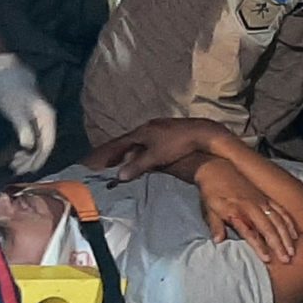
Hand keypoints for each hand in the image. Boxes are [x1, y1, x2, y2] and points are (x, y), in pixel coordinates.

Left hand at [0, 53, 57, 173]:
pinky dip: (25, 150)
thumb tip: (29, 146)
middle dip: (32, 161)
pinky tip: (16, 155)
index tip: (27, 170)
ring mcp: (40, 121)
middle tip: (16, 170)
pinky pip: (33, 140)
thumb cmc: (8, 89)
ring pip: (38, 144)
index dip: (38, 159)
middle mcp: (47, 121)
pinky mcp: (31, 121)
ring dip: (28, 157)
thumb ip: (23, 127)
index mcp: (46, 117)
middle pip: (44, 147)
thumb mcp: (14, 108)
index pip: (47, 144)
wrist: (3, 72)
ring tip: (14, 165)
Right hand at [91, 118, 235, 179]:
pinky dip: (144, 149)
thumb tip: (119, 176)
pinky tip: (147, 155)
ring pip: (140, 140)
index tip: (101, 161)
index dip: (110, 153)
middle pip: (129, 140)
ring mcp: (159, 127)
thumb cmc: (176, 144)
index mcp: (142, 131)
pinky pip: (150, 140)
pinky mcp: (170, 130)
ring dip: (132, 150)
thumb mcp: (155, 157)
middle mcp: (148, 127)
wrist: (201, 133)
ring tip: (127, 161)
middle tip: (110, 163)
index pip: (120, 143)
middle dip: (119, 152)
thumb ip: (137, 166)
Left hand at [193, 156, 299, 262]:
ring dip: (287, 236)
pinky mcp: (266, 197)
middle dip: (279, 245)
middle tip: (287, 259)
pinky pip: (281, 210)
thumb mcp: (209, 209)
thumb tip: (218, 240)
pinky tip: (294, 233)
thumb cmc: (212, 192)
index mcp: (238, 211)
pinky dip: (289, 222)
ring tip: (293, 251)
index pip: (251, 232)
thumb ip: (216, 225)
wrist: (217, 168)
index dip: (259, 246)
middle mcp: (253, 206)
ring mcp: (262, 201)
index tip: (267, 259)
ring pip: (278, 220)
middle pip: (270, 228)